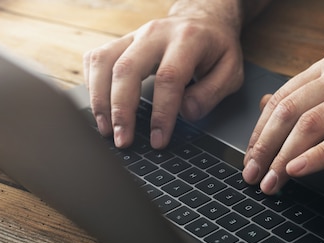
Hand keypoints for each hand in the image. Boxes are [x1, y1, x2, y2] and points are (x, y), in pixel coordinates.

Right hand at [83, 3, 244, 148]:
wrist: (203, 20)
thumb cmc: (217, 49)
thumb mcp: (231, 71)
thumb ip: (212, 93)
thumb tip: (186, 113)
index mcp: (187, 40)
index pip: (169, 78)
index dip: (161, 113)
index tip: (158, 140)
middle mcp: (155, 34)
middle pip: (127, 69)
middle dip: (121, 110)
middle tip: (122, 140)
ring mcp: (134, 36)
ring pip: (104, 62)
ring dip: (100, 100)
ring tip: (105, 130)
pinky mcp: (121, 41)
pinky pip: (95, 59)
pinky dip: (92, 84)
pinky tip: (99, 107)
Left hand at [243, 53, 323, 193]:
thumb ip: (307, 96)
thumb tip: (268, 106)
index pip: (281, 99)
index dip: (259, 131)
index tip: (250, 157)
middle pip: (289, 112)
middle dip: (264, 147)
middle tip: (252, 175)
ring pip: (310, 125)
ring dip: (284, 157)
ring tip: (272, 182)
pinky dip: (316, 157)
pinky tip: (298, 171)